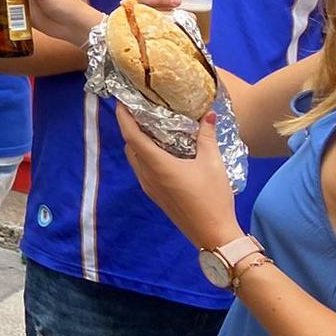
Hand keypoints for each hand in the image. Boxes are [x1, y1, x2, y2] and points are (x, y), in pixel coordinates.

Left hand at [116, 105, 242, 250]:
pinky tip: (161, 151)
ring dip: (137, 142)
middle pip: (130, 146)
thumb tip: (208, 114)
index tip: (122, 101)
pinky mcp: (155, 196)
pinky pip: (142, 170)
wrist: (213, 234)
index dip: (124, 117)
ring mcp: (149, 187)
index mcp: (157, 165)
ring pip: (134, 159)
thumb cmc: (213, 198)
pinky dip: (144, 156)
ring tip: (150, 127)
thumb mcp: (213, 164)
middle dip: (130, 127)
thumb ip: (207, 136)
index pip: (131, 135)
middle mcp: (147, 175)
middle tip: (141, 111)